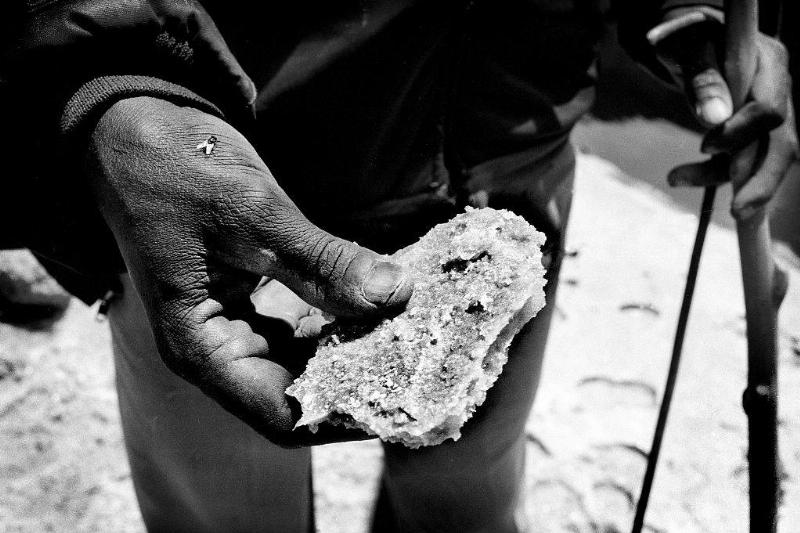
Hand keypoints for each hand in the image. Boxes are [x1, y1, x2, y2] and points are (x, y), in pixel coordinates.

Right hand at [87, 96, 412, 445]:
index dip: (342, 416)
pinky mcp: (245, 303)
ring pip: (301, 363)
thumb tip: (395, 294)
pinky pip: (299, 330)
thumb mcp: (254, 214)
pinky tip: (373, 304)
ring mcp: (230, 328)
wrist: (134, 126)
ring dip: (350, 351)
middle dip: (356, 382)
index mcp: (199, 347)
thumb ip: (323, 262)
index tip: (401, 397)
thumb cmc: (175, 167)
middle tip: (419, 360)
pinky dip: (335, 322)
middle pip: (296, 393)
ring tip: (406, 334)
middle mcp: (214, 350)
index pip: (281, 413)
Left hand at [650, 9, 798, 219]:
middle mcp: (778, 89)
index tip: (705, 145)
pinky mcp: (752, 132)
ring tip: (677, 178)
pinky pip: (740, 161)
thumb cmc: (690, 38)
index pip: (772, 110)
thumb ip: (702, 78)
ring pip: (762, 159)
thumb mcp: (689, 48)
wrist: (689, 40)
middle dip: (761, 181)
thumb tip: (714, 118)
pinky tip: (680, 176)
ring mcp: (768, 113)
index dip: (742, 134)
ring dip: (721, 177)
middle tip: (738, 211)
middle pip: (783, 144)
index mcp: (770, 64)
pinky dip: (710, 171)